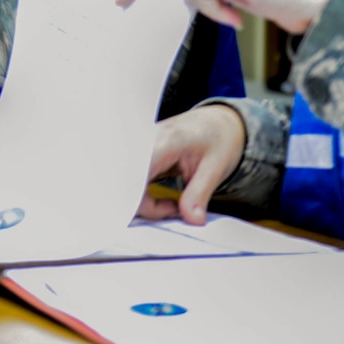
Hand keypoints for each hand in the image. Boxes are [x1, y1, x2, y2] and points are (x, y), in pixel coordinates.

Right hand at [138, 105, 245, 224]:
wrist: (217, 123)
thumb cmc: (218, 139)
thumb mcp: (215, 168)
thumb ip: (199, 195)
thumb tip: (191, 219)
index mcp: (163, 142)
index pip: (136, 176)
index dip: (141, 201)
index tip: (165, 214)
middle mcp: (144, 141)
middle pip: (126, 182)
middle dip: (144, 206)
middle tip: (173, 211)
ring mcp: (138, 147)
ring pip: (125, 183)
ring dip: (143, 202)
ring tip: (170, 205)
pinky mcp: (138, 155)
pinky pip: (131, 180)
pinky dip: (143, 195)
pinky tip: (161, 200)